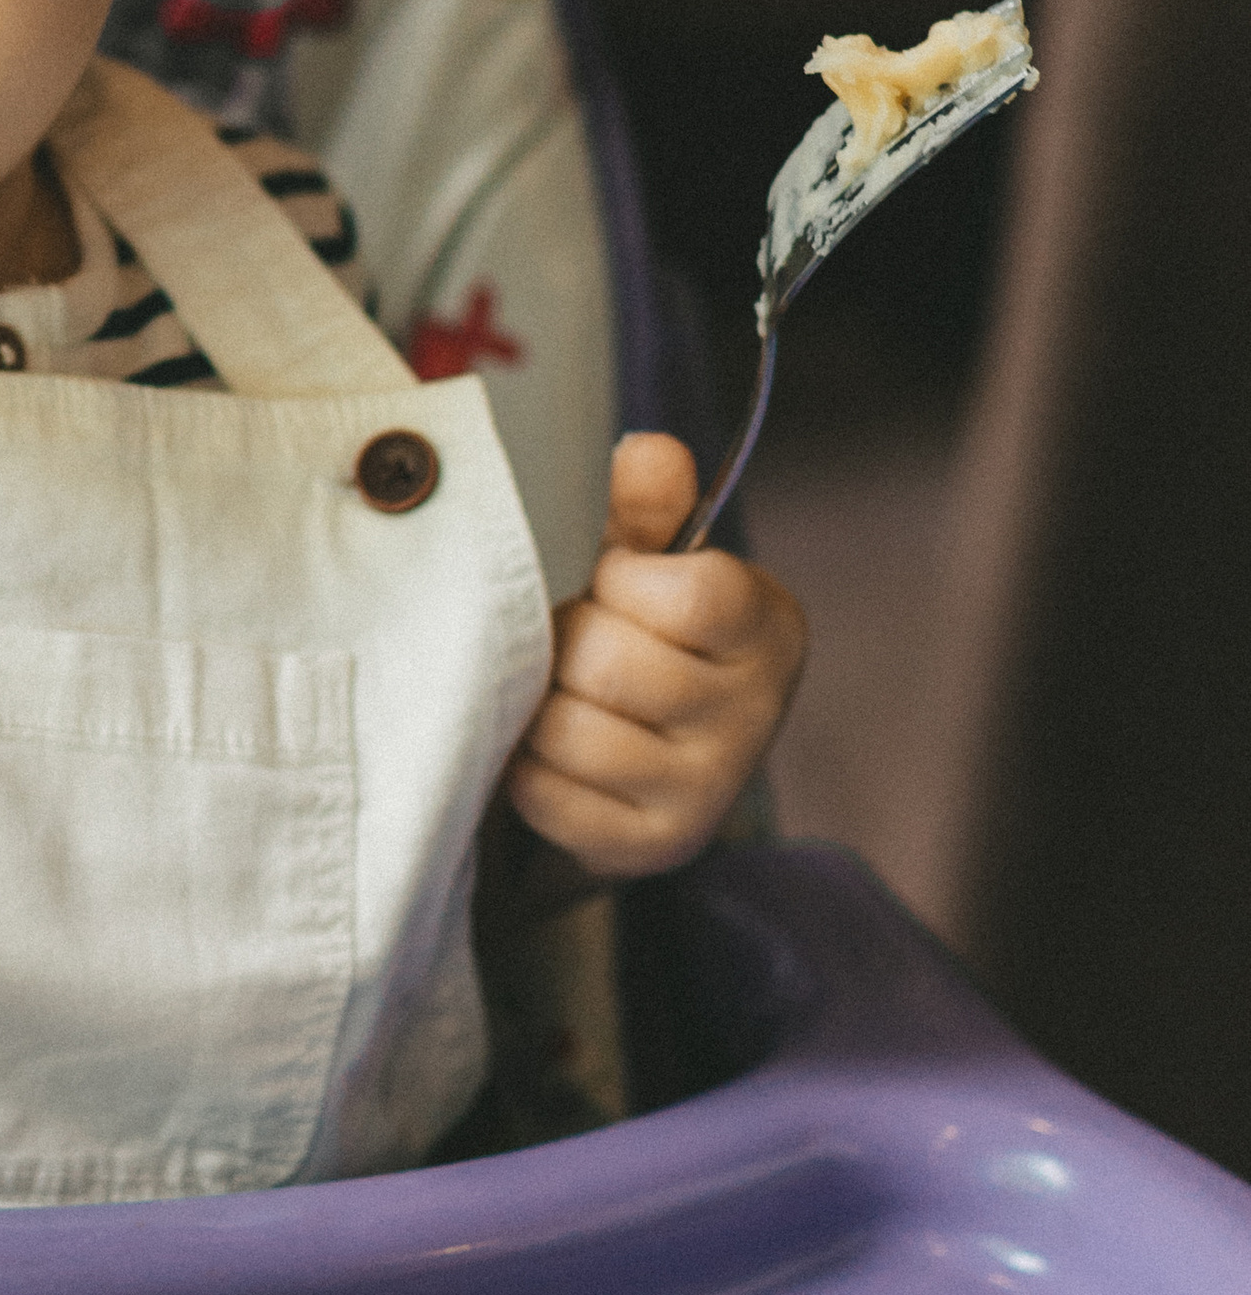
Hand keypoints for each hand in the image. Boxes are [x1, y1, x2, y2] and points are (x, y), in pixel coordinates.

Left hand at [505, 433, 804, 880]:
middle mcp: (753, 717)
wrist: (661, 751)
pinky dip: (528, 764)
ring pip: (570, 730)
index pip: (693, 595)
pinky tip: (551, 747)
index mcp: (766, 630)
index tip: (620, 583)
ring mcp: (705, 790)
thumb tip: (649, 450)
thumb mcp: (656, 563)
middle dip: (570, 640)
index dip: (627, 580)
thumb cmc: (652, 634)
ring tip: (561, 691)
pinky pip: (546, 791)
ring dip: (541, 702)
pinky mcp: (649, 845)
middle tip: (576, 641)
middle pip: (610, 662)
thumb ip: (649, 509)